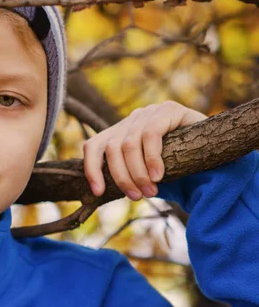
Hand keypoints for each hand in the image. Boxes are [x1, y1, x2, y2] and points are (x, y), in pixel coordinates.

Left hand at [83, 101, 206, 200]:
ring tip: (150, 192)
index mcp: (119, 132)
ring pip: (128, 145)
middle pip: (112, 149)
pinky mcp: (168, 110)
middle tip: (137, 197)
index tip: (97, 192)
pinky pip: (151, 135)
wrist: (214, 143)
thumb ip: (127, 173)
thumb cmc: (176, 162)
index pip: (94, 146)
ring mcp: (148, 112)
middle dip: (122, 177)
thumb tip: (99, 194)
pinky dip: (152, 158)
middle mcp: (130, 119)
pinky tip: (159, 175)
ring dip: (137, 173)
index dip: (91, 169)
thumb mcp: (146, 168)